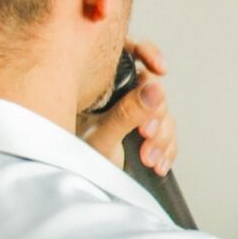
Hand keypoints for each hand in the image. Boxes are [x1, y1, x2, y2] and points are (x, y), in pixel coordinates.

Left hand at [76, 41, 174, 176]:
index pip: (127, 52)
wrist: (72, 187)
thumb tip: (154, 89)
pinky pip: (167, 133)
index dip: (148, 53)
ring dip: (162, 136)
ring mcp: (131, 112)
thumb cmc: (70, 160)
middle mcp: (116, 93)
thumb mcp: (99, 137)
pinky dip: (167, 149)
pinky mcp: (143, 132)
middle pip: (152, 87)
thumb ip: (127, 113)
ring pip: (162, 112)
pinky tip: (159, 163)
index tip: (159, 67)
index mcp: (99, 82)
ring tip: (149, 157)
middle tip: (146, 133)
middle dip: (155, 113)